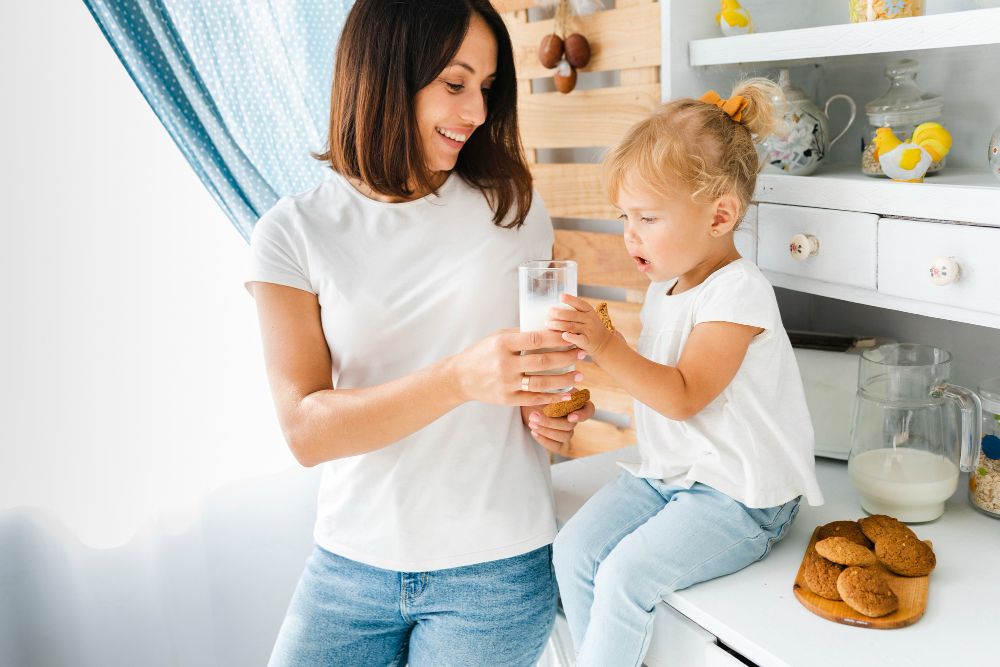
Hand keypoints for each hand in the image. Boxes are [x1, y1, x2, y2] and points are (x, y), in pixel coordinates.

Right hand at [451, 329, 586, 406]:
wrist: (460, 378)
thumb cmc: (481, 353)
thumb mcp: (497, 337)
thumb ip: (520, 334)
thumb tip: (548, 328)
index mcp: (502, 344)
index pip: (535, 339)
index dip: (557, 338)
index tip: (572, 336)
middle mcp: (504, 364)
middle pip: (542, 361)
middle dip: (566, 357)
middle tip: (582, 354)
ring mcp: (506, 383)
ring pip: (541, 382)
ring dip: (564, 379)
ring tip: (579, 375)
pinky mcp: (507, 399)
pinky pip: (534, 399)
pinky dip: (552, 397)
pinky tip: (567, 394)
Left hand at [520, 398, 594, 457]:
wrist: (526, 400)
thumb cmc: (538, 391)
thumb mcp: (545, 388)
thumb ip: (555, 392)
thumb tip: (562, 395)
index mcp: (577, 401)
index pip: (589, 410)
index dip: (582, 415)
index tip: (570, 417)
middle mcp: (575, 417)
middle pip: (571, 425)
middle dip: (551, 422)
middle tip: (534, 415)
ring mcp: (568, 430)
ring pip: (565, 436)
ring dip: (546, 430)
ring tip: (531, 422)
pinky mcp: (559, 441)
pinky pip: (557, 446)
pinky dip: (544, 440)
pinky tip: (534, 432)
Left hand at [547, 294, 615, 356]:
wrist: (604, 343)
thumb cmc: (589, 327)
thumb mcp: (586, 316)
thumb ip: (574, 311)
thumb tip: (557, 302)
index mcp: (589, 311)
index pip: (579, 303)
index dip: (570, 299)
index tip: (560, 296)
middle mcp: (590, 319)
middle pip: (572, 315)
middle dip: (559, 313)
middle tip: (548, 312)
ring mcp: (589, 330)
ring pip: (571, 326)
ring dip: (558, 325)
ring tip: (548, 324)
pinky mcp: (587, 341)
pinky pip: (578, 338)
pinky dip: (570, 336)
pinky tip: (563, 335)